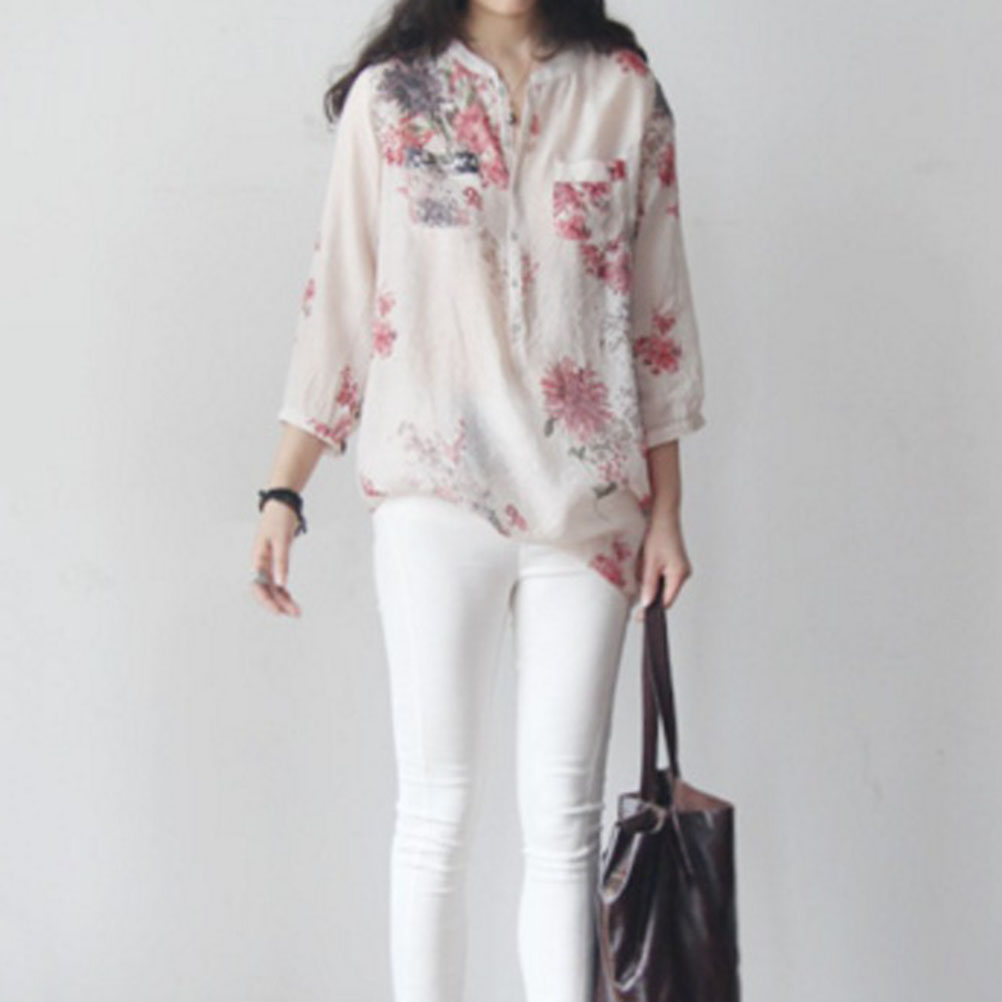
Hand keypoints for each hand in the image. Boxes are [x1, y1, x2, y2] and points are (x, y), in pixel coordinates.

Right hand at [249, 501, 302, 616]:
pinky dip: (284, 591)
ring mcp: (267, 563)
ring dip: (283, 599)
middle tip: (295, 613)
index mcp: (257, 559)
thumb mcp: (282, 541)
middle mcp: (260, 564)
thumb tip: (282, 584)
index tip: (278, 611)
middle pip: (266, 590)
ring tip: (296, 611)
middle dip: (279, 604)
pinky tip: (291, 599)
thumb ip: (281, 562)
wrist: (282, 505)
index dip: (267, 601)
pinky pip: (277, 581)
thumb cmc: (278, 520)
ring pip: (273, 587)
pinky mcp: (275, 561)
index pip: (258, 586)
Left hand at [632, 506, 691, 621]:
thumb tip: (646, 603)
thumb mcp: (650, 562)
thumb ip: (648, 584)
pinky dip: (654, 578)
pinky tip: (646, 568)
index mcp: (679, 574)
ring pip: (664, 587)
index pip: (666, 601)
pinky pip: (665, 578)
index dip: (652, 610)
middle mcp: (683, 574)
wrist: (664, 517)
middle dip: (651, 597)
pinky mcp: (676, 564)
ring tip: (641, 574)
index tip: (640, 617)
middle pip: (666, 595)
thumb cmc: (658, 534)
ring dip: (651, 586)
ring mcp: (681, 569)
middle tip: (635, 600)